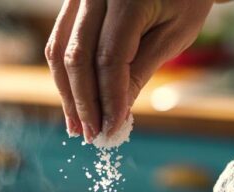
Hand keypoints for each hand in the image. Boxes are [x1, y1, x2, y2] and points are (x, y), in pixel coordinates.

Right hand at [45, 0, 214, 141]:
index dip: (108, 99)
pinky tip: (75, 102)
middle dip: (84, 103)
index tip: (111, 130)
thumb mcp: (174, 34)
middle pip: (77, 57)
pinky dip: (66, 76)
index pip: (109, 59)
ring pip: (59, 50)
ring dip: (68, 94)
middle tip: (92, 136)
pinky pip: (60, 41)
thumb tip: (116, 115)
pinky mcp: (72, 3)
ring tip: (79, 127)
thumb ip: (141, 71)